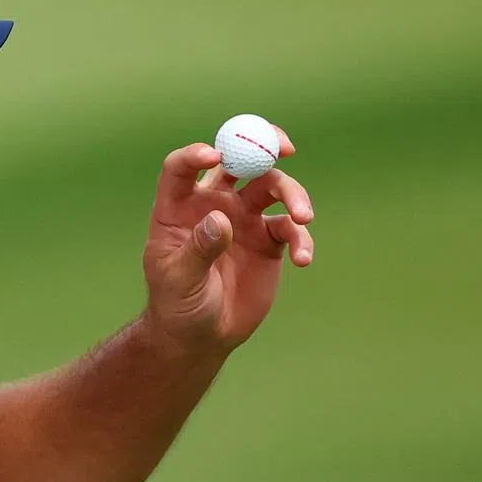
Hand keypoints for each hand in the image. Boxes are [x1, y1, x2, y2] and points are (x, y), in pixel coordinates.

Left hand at [142, 131, 313, 353]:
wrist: (202, 336)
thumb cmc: (177, 304)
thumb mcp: (179, 279)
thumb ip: (198, 249)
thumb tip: (221, 220)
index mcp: (179, 207)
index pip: (182, 168)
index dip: (196, 155)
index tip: (216, 157)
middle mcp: (214, 204)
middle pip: (239, 160)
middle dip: (262, 145)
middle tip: (285, 147)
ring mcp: (243, 219)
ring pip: (272, 187)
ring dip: (294, 194)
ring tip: (304, 218)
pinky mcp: (268, 241)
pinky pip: (291, 229)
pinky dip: (301, 240)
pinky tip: (302, 259)